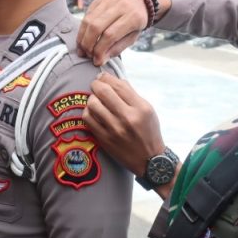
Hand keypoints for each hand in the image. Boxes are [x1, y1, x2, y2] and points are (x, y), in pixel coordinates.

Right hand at [76, 0, 147, 65]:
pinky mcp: (97, 0)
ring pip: (88, 21)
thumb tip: (100, 59)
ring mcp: (107, 1)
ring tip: (82, 49)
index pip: (110, 35)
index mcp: (133, 17)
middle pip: (96, 27)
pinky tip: (83, 39)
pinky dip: (82, 30)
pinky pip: (86, 16)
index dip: (100, 50)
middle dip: (88, 45)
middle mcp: (119, 6)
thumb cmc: (135, 20)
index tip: (97, 61)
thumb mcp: (133, 36)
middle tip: (88, 55)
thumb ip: (117, 48)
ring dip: (82, 38)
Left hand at [84, 74, 175, 197]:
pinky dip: (88, 112)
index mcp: (141, 108)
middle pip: (103, 91)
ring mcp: (115, 129)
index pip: (118, 85)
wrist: (149, 160)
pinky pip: (87, 119)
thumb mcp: (147, 110)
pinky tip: (93, 113)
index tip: (102, 77)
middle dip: (96, 85)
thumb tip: (112, 78)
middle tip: (95, 86)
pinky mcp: (104, 139)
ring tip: (96, 100)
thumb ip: (131, 94)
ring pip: (92, 104)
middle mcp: (128, 118)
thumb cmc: (148, 131)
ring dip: (91, 99)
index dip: (106, 77)